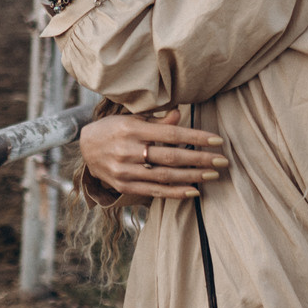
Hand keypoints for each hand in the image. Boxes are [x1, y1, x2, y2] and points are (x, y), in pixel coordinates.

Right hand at [80, 108, 226, 199]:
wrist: (85, 148)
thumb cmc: (114, 129)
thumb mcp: (132, 118)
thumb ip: (157, 120)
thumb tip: (180, 115)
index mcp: (132, 129)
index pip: (171, 134)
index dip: (196, 138)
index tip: (217, 141)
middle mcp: (128, 150)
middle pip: (171, 157)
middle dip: (200, 159)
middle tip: (222, 161)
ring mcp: (126, 171)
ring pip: (165, 176)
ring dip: (193, 176)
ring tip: (213, 175)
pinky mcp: (124, 186)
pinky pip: (154, 191)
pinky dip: (175, 192)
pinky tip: (194, 191)